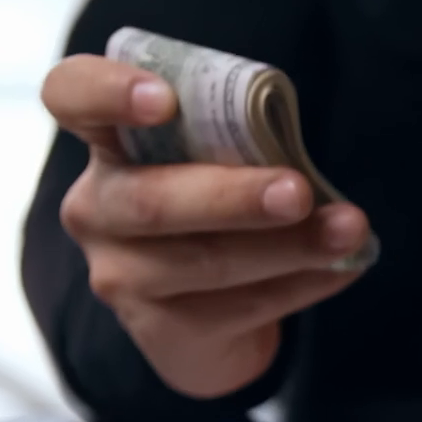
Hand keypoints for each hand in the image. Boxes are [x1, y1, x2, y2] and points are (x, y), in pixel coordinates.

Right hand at [42, 54, 373, 397]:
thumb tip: (299, 157)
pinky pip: (236, 306)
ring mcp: (119, 273)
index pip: (72, 95)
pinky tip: (341, 267)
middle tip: (297, 192)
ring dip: (287, 247)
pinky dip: (299, 283)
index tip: (164, 100)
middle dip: (232, 197)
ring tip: (348, 230)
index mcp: (107, 139)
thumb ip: (237, 141)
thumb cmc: (214, 201)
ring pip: (202, 262)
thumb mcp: (219, 158)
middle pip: (150, 200)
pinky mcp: (158, 328)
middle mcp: (95, 205)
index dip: (108, 93)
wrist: (204, 313)